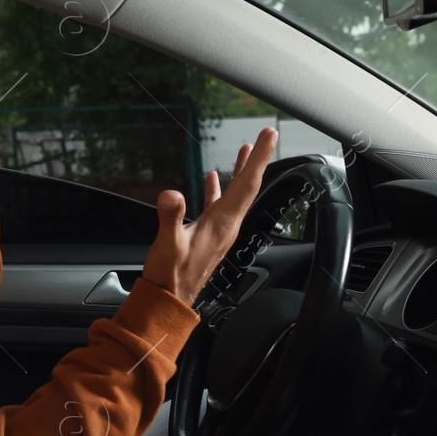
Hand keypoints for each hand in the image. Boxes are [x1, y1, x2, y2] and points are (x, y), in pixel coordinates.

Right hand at [141, 127, 277, 305]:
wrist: (169, 299)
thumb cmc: (170, 276)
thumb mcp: (168, 244)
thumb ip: (170, 217)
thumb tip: (172, 194)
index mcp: (222, 223)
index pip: (246, 183)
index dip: (258, 157)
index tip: (268, 136)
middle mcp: (227, 225)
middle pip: (247, 185)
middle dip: (256, 159)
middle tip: (265, 137)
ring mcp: (219, 230)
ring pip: (236, 194)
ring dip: (241, 172)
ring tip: (244, 152)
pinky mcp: (208, 234)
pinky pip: (219, 205)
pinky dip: (219, 188)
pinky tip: (212, 180)